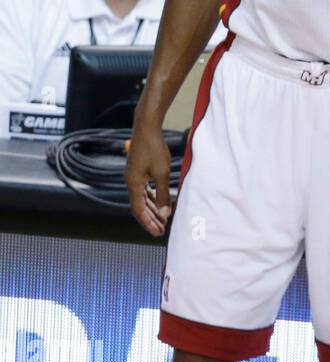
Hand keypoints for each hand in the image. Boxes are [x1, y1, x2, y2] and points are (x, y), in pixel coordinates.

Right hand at [125, 121, 173, 236]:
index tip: (158, 232)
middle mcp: (131, 182)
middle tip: (162, 231)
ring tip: (163, 221)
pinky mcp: (139, 171)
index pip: (139, 210)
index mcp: (133, 184)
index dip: (148, 222)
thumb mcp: (162, 173)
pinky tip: (161, 203)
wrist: (146, 128)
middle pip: (140, 206)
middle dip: (151, 219)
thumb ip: (163, 194)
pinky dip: (153, 198)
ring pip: (143, 199)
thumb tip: (165, 213)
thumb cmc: (154, 149)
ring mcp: (134, 177)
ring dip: (153, 210)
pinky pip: (145, 190)